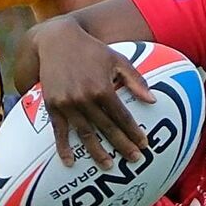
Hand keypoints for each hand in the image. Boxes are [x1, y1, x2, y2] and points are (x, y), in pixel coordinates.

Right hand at [25, 19, 153, 167]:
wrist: (56, 39)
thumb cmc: (91, 50)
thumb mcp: (117, 59)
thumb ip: (135, 80)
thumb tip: (153, 101)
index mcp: (103, 87)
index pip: (122, 116)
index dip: (134, 132)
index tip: (144, 144)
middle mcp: (85, 98)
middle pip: (107, 128)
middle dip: (122, 145)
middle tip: (135, 160)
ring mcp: (67, 103)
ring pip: (85, 133)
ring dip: (97, 152)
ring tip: (108, 165)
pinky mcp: (52, 105)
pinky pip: (59, 131)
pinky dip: (63, 147)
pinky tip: (70, 161)